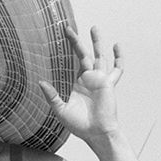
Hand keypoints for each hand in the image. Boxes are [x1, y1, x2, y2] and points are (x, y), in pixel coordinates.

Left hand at [39, 26, 122, 145]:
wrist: (96, 132)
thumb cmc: (79, 125)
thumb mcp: (60, 110)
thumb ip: (52, 96)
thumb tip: (40, 83)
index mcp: (76, 83)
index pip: (70, 63)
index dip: (65, 52)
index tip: (59, 39)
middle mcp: (88, 78)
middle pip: (82, 54)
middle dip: (76, 41)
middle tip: (68, 28)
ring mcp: (99, 79)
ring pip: (99, 56)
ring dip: (97, 42)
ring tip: (94, 28)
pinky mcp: (108, 83)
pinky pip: (117, 69)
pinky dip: (119, 58)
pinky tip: (117, 46)